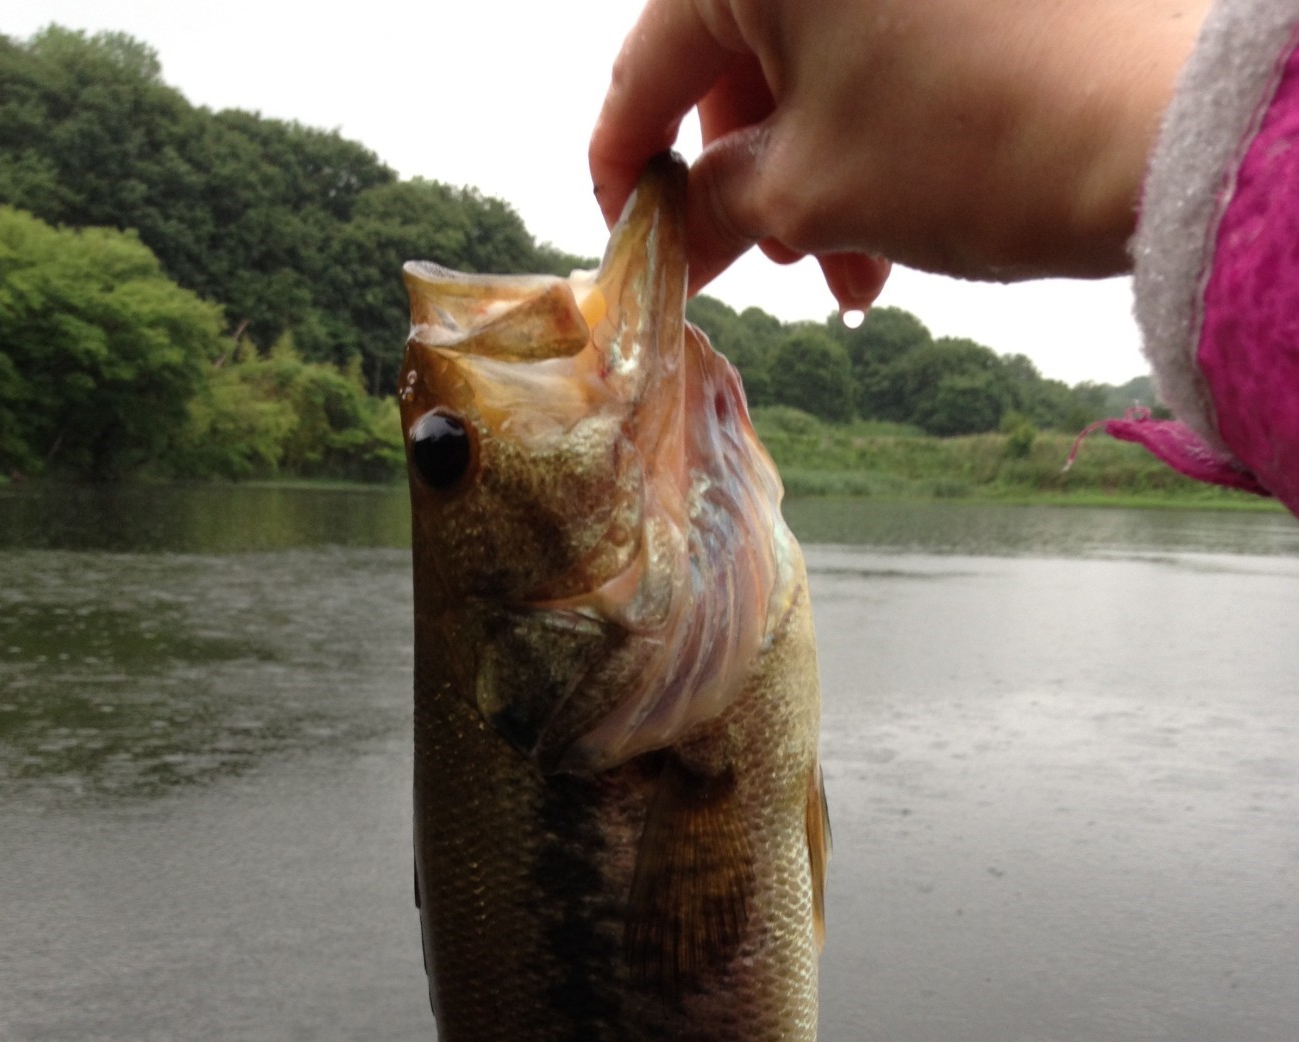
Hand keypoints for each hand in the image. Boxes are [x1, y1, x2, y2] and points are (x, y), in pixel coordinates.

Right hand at [590, 0, 1210, 302]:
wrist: (1153, 127)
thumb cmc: (967, 144)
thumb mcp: (811, 194)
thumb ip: (712, 210)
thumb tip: (670, 237)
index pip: (647, 68)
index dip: (627, 172)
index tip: (631, 241)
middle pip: (735, 56)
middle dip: (743, 173)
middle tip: (764, 261)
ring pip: (813, 54)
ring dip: (813, 165)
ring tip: (852, 265)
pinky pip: (879, 37)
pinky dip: (867, 121)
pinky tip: (891, 202)